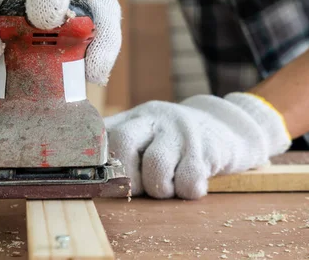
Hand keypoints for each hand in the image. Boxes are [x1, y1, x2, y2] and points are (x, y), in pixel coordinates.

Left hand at [105, 93, 290, 198]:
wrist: (223, 127)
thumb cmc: (172, 140)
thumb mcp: (144, 132)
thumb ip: (117, 143)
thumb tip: (85, 167)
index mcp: (134, 117)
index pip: (103, 131)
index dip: (97, 157)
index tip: (100, 178)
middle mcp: (155, 118)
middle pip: (123, 142)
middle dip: (127, 175)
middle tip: (139, 186)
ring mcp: (181, 131)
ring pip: (156, 167)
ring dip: (159, 188)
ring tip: (167, 185)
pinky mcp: (207, 148)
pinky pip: (188, 181)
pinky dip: (186, 191)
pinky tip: (189, 182)